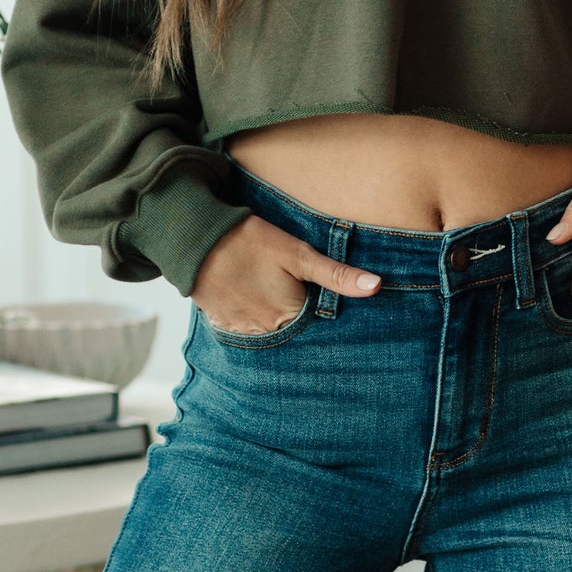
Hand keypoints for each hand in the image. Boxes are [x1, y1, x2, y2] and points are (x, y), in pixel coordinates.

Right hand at [192, 213, 378, 333]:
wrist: (195, 238)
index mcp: (288, 318)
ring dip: (274, 319)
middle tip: (291, 292)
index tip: (320, 300)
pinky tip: (252, 298)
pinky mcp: (221, 323)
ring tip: (271, 294)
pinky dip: (252, 317)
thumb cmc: (249, 242)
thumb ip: (336, 275)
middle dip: (299, 318)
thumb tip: (376, 286)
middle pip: (293, 332)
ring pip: (268, 331)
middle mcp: (265, 333)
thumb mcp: (298, 253)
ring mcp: (241, 331)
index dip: (322, 314)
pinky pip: (245, 328)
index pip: (317, 328)